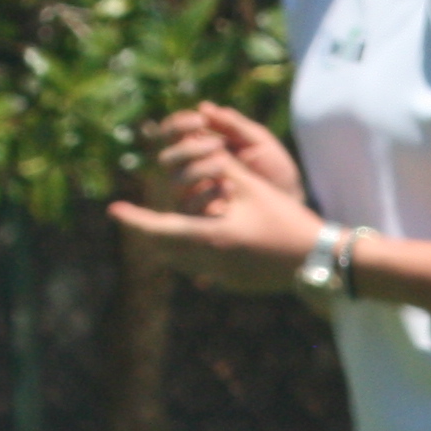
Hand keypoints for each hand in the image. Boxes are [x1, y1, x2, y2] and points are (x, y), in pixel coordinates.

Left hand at [110, 104, 322, 294]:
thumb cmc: (285, 219)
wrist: (316, 259)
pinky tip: (200, 240)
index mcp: (210, 238)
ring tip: (162, 228)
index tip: (113, 209)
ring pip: (180, 262)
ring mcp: (221, 278)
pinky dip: (192, 254)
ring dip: (169, 245)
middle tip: (135, 217)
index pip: (159, 229)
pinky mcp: (232, 285)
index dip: (134, 219)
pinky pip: (201, 270)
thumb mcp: (251, 188)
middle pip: (164, 250)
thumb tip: (195, 146)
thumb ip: (220, 169)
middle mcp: (210, 263)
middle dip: (148, 233)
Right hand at [146, 102, 302, 212]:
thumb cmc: (275, 168)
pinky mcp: (203, 218)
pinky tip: (228, 187)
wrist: (293, 203)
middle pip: (168, 158)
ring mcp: (195, 195)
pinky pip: (191, 207)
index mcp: (201, 147)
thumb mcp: (258, 141)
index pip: (173, 133)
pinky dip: (208, 194)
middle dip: (187, 149)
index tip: (199, 120)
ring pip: (176, 181)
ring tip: (223, 164)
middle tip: (215, 145)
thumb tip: (203, 107)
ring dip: (197, 170)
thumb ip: (232, 124)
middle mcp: (192, 170)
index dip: (179, 124)